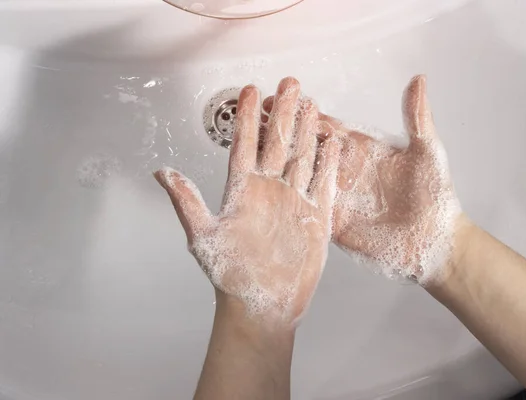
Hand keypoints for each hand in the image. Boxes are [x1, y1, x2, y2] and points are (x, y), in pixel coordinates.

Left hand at [155, 78, 340, 323]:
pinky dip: (328, 163)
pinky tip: (332, 143)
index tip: (250, 90)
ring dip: (307, 131)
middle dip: (283, 112)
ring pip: (302, 157)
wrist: (263, 304)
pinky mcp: (315, 216)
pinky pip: (323, 184)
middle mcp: (268, 190)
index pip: (244, 145)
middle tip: (291, 83)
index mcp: (241, 191)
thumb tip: (160, 172)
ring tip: (313, 104)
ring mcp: (293, 201)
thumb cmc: (230, 274)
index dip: (247, 118)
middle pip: (278, 143)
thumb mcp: (204, 236)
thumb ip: (187, 202)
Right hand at [264, 76, 460, 283]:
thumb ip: (417, 117)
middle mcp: (344, 171)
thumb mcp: (427, 152)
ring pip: (301, 176)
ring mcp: (336, 197)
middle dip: (283, 132)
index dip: (305, 112)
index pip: (327, 126)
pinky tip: (267, 187)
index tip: (282, 95)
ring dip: (278, 162)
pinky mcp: (333, 222)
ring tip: (252, 145)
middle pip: (307, 147)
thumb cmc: (435, 196)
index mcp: (361, 150)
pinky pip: (307, 206)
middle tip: (256, 115)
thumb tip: (418, 79)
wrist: (434, 242)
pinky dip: (288, 197)